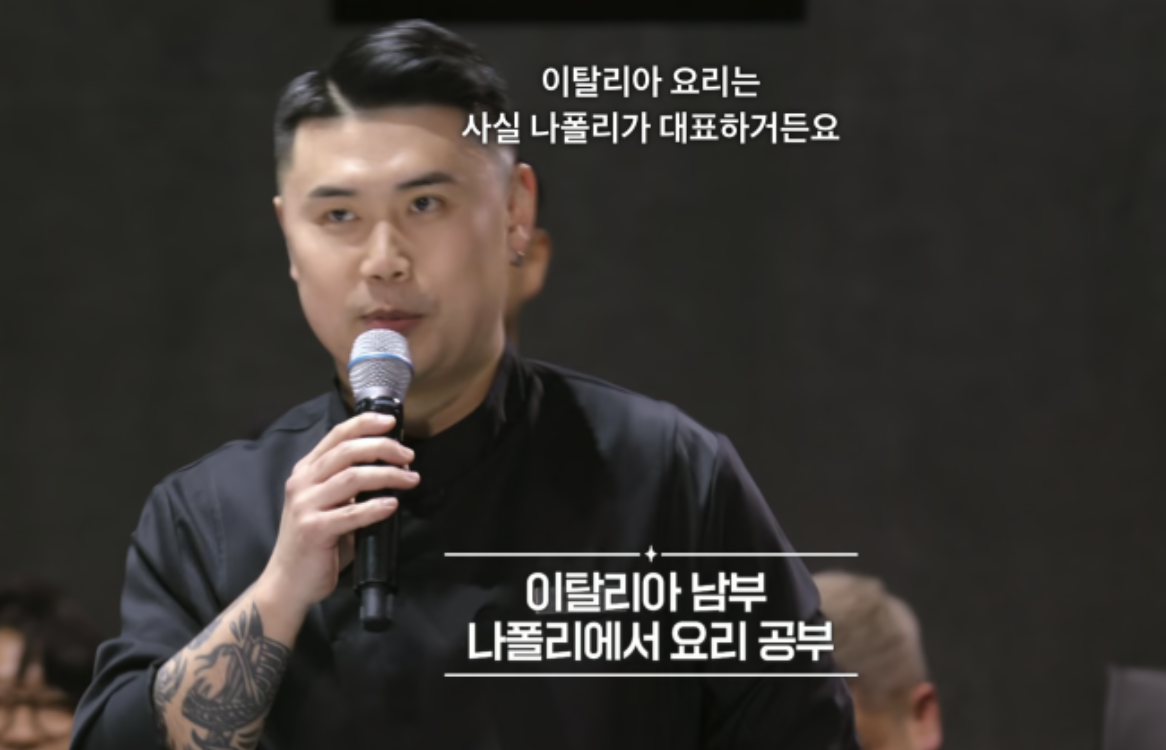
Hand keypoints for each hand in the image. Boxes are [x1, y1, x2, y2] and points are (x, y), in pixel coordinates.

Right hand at [259, 412, 418, 616]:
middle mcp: (302, 482)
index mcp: (306, 471)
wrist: (288, 581)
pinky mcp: (314, 530)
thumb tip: (389, 468)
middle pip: (348, 451)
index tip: (390, 422)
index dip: (364, 424)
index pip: (336, 436)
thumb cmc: (314, 542)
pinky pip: (351, 514)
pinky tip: (392, 505)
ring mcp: (305, 505)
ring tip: (410, 479)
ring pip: (353, 478)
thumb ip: (347, 484)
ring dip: (388, 475)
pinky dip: (375, 507)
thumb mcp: (326, 504)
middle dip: (383, 448)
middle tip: (408, 456)